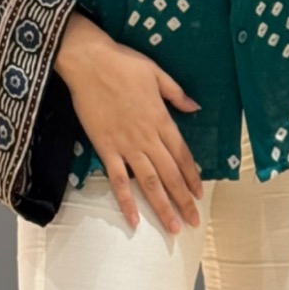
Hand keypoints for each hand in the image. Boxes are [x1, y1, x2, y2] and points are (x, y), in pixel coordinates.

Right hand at [54, 13, 204, 233]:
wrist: (88, 62)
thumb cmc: (122, 63)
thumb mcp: (157, 73)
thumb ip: (176, 94)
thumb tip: (195, 107)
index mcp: (161, 119)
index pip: (182, 155)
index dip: (192, 177)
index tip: (200, 195)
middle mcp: (147, 137)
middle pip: (170, 175)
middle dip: (183, 201)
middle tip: (194, 223)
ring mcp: (126, 145)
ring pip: (149, 183)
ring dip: (162, 207)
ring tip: (173, 228)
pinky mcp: (104, 148)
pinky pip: (118, 180)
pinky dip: (126, 201)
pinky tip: (134, 219)